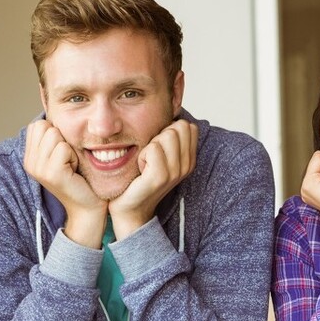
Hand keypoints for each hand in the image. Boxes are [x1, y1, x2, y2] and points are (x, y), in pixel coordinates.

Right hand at [23, 119, 105, 217]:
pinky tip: (74, 170)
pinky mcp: (51, 173)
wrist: (87, 207)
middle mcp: (29, 162)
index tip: (63, 154)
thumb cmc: (80, 178)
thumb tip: (54, 113)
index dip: (56, 133)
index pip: (38, 124)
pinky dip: (74, 156)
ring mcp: (38, 168)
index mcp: (30, 157)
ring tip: (71, 165)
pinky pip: (64, 147)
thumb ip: (53, 138)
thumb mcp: (62, 155)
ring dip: (69, 148)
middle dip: (63, 139)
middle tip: (68, 160)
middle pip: (46, 126)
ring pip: (55, 135)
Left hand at [109, 120, 196, 235]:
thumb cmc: (139, 178)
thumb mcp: (159, 156)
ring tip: (145, 163)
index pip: (188, 126)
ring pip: (167, 135)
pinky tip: (140, 169)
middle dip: (159, 136)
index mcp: (189, 160)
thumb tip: (171, 112)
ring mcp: (175, 172)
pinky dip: (142, 155)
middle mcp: (186, 166)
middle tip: (150, 157)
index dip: (169, 131)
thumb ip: (168, 138)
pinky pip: (153, 148)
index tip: (158, 149)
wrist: (130, 208)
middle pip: (178, 127)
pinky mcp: (161, 177)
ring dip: (150, 146)